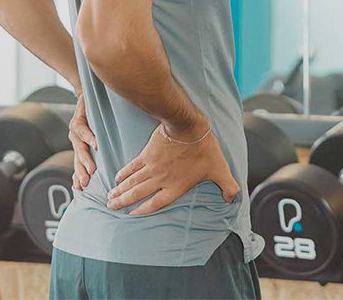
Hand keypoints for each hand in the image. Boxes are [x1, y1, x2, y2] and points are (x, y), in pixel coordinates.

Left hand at [68, 92, 96, 190]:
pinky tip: (96, 144)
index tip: (81, 189)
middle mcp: (76, 140)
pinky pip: (82, 130)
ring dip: (85, 159)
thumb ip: (104, 147)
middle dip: (81, 172)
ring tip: (91, 170)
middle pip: (77, 159)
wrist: (90, 92)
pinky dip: (90, 137)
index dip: (78, 176)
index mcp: (81, 145)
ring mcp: (75, 130)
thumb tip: (118, 159)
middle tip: (86, 184)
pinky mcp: (77, 119)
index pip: (78, 164)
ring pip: (79, 148)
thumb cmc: (98, 114)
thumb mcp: (100, 133)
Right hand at [106, 122, 239, 215]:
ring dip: (120, 190)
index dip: (143, 211)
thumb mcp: (219, 169)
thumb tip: (233, 198)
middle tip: (111, 207)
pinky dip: (124, 172)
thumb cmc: (204, 149)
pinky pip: (132, 166)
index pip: (156, 203)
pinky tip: (117, 177)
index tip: (131, 215)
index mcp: (176, 186)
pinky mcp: (147, 154)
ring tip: (109, 197)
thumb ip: (227, 185)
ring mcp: (152, 167)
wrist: (188, 127)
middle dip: (124, 202)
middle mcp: (161, 179)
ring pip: (132, 182)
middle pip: (138, 194)